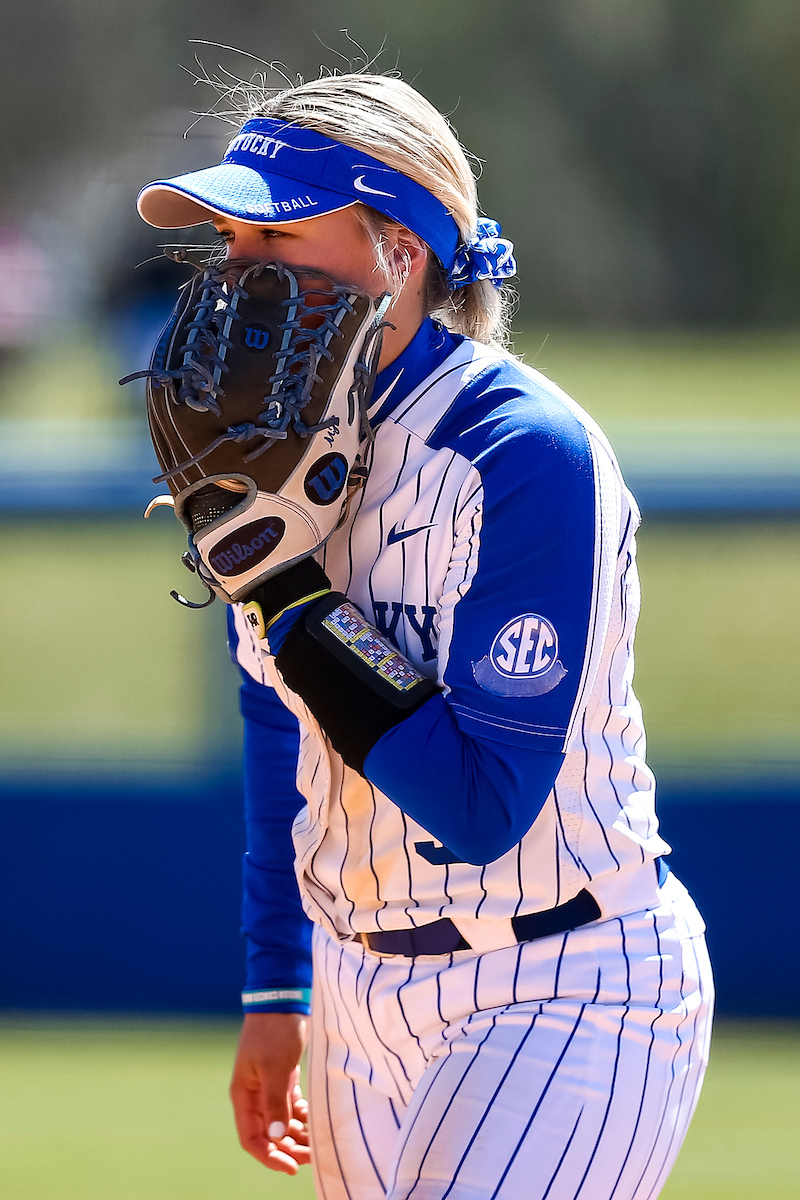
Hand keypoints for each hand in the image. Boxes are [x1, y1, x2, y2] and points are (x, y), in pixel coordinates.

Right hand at [230, 1011, 309, 1173]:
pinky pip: (290, 1107)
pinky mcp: (283, 1078)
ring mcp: (268, 1087)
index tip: (291, 1167)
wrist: (283, 1000)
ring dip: (297, 1135)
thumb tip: (275, 1136)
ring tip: (316, 1144)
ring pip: (281, 1122)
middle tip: (311, 1158)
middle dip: (288, 1149)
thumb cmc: (275, 1032)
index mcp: (244, 1095)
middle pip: (268, 1134)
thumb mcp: (275, 1067)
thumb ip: (274, 1102)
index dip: (269, 1157)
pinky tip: (313, 1119)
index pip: (251, 1138)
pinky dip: (301, 1116)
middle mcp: (254, 1095)